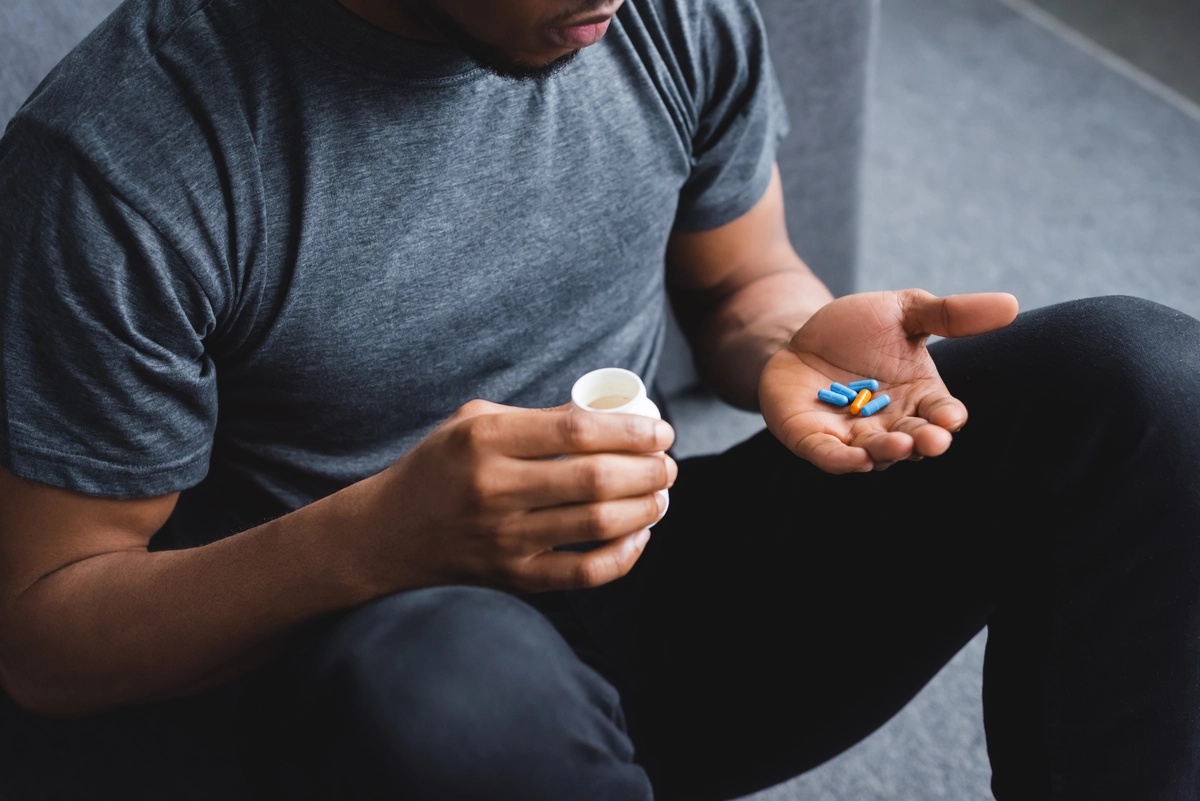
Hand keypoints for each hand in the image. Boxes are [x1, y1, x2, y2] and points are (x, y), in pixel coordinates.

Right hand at [349, 400, 676, 595]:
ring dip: (644, 508)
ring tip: (660, 494)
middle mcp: (494, 489)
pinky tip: (638, 535)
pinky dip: (622, 556)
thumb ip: (541, 419)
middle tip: (667, 463)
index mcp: (485, 439)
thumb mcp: (476, 422)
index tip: (660, 430)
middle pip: (594, 479)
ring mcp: (504, 539)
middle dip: (648, 470)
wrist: (389, 533)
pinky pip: (583, 573)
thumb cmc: (442, 465)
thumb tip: (614, 413)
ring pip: (596, 525)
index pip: (577, 430)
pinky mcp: (512, 577)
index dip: (631, 430)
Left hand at [759, 289, 1018, 472]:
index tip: (951, 416)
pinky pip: (830, 456)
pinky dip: (842, 460)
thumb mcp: (905, 311)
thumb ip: (950, 314)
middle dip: (924, 441)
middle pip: (913, 439)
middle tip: (932, 440)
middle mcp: (891, 423)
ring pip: (875, 452)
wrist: (799, 336)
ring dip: (887, 452)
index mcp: (919, 397)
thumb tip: (1011, 304)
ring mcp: (852, 435)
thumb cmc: (859, 328)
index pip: (941, 413)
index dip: (947, 417)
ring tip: (897, 445)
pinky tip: (854, 459)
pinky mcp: (813, 439)